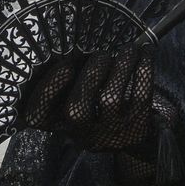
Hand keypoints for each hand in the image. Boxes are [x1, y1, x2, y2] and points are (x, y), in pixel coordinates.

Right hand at [17, 42, 181, 185]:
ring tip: (128, 49)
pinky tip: (146, 54)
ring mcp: (111, 132)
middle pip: (76, 109)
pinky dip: (144, 70)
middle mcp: (83, 133)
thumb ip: (69, 83)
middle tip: (102, 54)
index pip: (38, 115)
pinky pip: (141, 96)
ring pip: (111, 99)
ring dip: (120, 67)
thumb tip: (73, 48)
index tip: (64, 65)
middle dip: (89, 75)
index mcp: (61, 124)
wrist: (132, 137)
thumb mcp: (76, 102)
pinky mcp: (137, 127)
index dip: (47, 91)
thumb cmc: (97, 108)